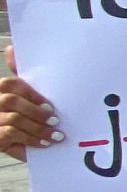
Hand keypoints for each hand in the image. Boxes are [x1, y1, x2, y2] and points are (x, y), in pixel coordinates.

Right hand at [0, 47, 59, 161]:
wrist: (12, 142)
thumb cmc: (24, 116)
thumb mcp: (28, 98)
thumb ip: (26, 77)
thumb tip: (11, 48)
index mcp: (1, 89)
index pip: (11, 84)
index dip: (31, 94)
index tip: (51, 106)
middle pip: (11, 101)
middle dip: (36, 111)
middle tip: (55, 120)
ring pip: (13, 119)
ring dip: (38, 128)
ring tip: (55, 135)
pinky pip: (10, 134)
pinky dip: (31, 139)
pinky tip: (44, 143)